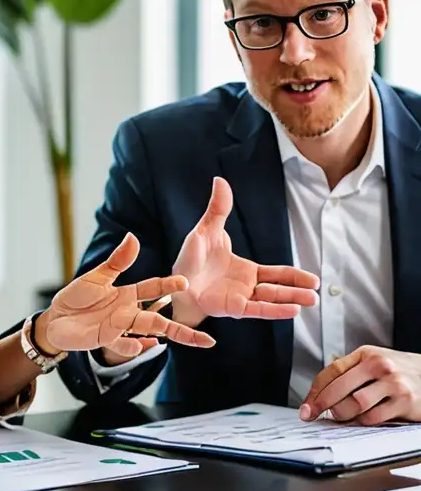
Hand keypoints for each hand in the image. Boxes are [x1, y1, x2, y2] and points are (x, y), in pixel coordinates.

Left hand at [38, 233, 215, 358]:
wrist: (56, 319)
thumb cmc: (77, 297)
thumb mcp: (97, 276)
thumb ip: (117, 261)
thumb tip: (133, 237)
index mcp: (128, 294)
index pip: (154, 289)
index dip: (169, 286)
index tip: (185, 283)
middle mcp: (128, 313)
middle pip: (160, 318)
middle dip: (182, 327)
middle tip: (208, 337)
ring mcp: (119, 328)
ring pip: (149, 331)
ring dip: (170, 335)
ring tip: (195, 340)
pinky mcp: (106, 340)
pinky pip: (123, 345)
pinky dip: (134, 347)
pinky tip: (149, 346)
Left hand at [170, 176, 319, 325]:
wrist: (173, 281)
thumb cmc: (189, 258)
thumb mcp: (206, 230)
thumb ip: (218, 209)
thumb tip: (220, 180)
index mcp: (245, 269)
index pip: (275, 273)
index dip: (293, 276)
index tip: (313, 278)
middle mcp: (246, 285)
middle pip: (278, 288)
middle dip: (297, 290)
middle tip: (317, 292)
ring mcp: (240, 296)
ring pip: (271, 299)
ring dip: (291, 299)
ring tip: (312, 300)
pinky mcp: (231, 307)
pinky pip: (257, 309)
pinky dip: (275, 310)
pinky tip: (292, 310)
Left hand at [300, 346, 420, 424]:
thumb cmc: (399, 372)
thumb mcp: (374, 363)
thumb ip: (350, 372)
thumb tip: (318, 393)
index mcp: (366, 354)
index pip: (332, 371)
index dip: (315, 391)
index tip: (306, 406)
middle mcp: (379, 365)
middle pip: (340, 387)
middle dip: (322, 405)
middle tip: (313, 415)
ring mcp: (393, 382)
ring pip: (355, 403)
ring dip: (342, 414)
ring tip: (340, 416)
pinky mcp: (405, 401)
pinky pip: (374, 417)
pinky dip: (362, 422)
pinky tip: (360, 420)